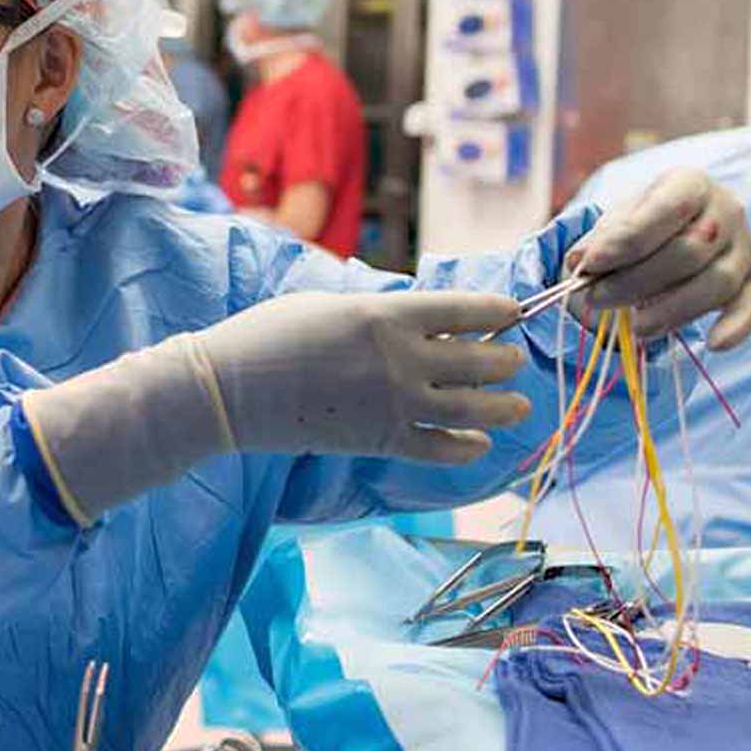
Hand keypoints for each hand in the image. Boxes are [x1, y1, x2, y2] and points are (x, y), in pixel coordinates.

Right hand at [192, 290, 530, 463]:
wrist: (231, 389)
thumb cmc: (269, 334)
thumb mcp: (330, 302)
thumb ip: (380, 311)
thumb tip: (421, 318)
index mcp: (387, 314)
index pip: (466, 309)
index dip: (499, 310)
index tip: (515, 312)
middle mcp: (402, 358)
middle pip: (481, 359)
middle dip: (506, 359)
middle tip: (513, 358)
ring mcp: (395, 403)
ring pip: (475, 408)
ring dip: (505, 406)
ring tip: (519, 405)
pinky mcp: (381, 441)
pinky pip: (442, 448)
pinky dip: (468, 447)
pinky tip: (479, 442)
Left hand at [567, 169, 750, 348]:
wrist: (685, 225)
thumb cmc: (647, 222)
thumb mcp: (621, 219)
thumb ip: (601, 238)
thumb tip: (578, 263)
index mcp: (691, 184)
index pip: (665, 210)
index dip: (627, 240)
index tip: (590, 264)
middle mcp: (727, 211)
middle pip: (688, 251)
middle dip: (636, 280)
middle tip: (596, 299)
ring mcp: (745, 247)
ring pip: (716, 283)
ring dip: (672, 310)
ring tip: (635, 326)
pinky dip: (737, 327)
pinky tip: (714, 344)